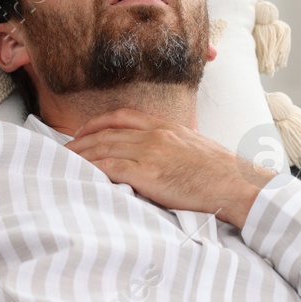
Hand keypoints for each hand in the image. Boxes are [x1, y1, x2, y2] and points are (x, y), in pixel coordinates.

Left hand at [65, 108, 279, 230]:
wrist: (238, 185)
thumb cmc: (222, 174)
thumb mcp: (195, 149)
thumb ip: (173, 147)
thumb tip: (160, 157)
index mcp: (166, 126)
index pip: (123, 116)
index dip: (97, 123)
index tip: (83, 131)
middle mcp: (155, 134)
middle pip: (106, 132)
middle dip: (81, 141)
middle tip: (63, 150)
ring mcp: (150, 152)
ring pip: (103, 148)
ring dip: (79, 155)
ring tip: (62, 163)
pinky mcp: (148, 173)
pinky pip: (109, 167)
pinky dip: (90, 169)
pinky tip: (79, 174)